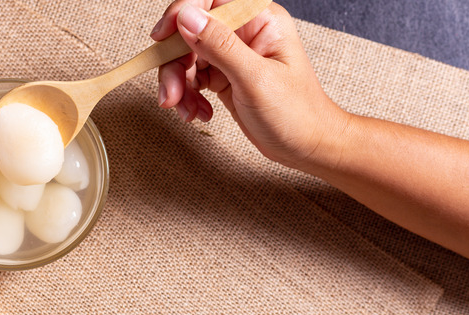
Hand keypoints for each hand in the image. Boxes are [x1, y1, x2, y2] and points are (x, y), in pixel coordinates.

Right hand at [151, 1, 347, 170]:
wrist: (307, 146)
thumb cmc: (297, 113)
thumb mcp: (256, 78)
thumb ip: (220, 45)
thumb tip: (187, 16)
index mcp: (258, 19)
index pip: (210, 0)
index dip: (181, 13)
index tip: (162, 38)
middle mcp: (242, 32)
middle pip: (190, 32)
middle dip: (175, 64)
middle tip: (170, 94)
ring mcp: (231, 55)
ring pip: (186, 58)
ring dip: (178, 85)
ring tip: (185, 111)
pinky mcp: (223, 77)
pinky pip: (191, 79)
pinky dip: (187, 98)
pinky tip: (198, 114)